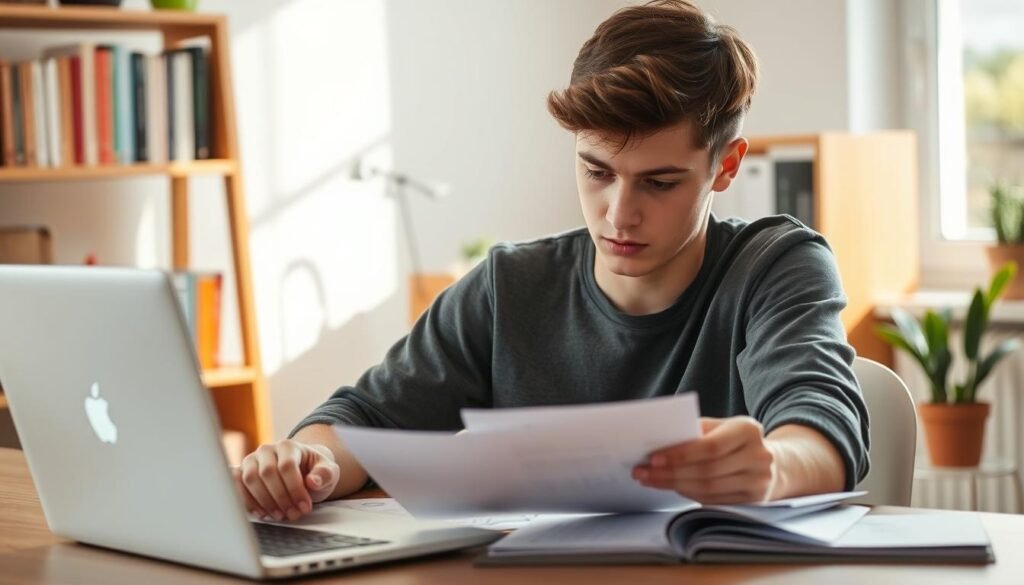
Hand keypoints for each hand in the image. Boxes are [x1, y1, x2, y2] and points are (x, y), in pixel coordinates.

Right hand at [233, 439, 340, 521]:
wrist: (303, 472)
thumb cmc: (314, 472)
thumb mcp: (328, 471)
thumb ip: (325, 474)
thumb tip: (313, 481)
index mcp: (288, 446)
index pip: (287, 466)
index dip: (295, 489)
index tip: (304, 507)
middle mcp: (267, 450)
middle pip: (267, 473)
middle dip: (281, 498)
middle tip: (293, 514)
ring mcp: (252, 460)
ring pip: (250, 479)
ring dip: (264, 502)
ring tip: (280, 516)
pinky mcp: (241, 472)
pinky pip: (236, 484)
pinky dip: (246, 500)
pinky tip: (261, 513)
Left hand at [632, 417, 776, 503]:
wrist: (771, 461)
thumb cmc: (733, 440)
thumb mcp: (720, 426)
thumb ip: (696, 431)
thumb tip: (659, 440)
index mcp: (748, 429)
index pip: (710, 446)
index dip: (680, 455)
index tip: (652, 459)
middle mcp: (758, 456)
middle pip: (707, 470)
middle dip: (670, 473)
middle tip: (642, 473)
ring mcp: (759, 481)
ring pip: (708, 488)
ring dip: (675, 486)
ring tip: (652, 481)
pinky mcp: (754, 501)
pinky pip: (714, 500)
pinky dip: (689, 494)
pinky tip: (673, 487)